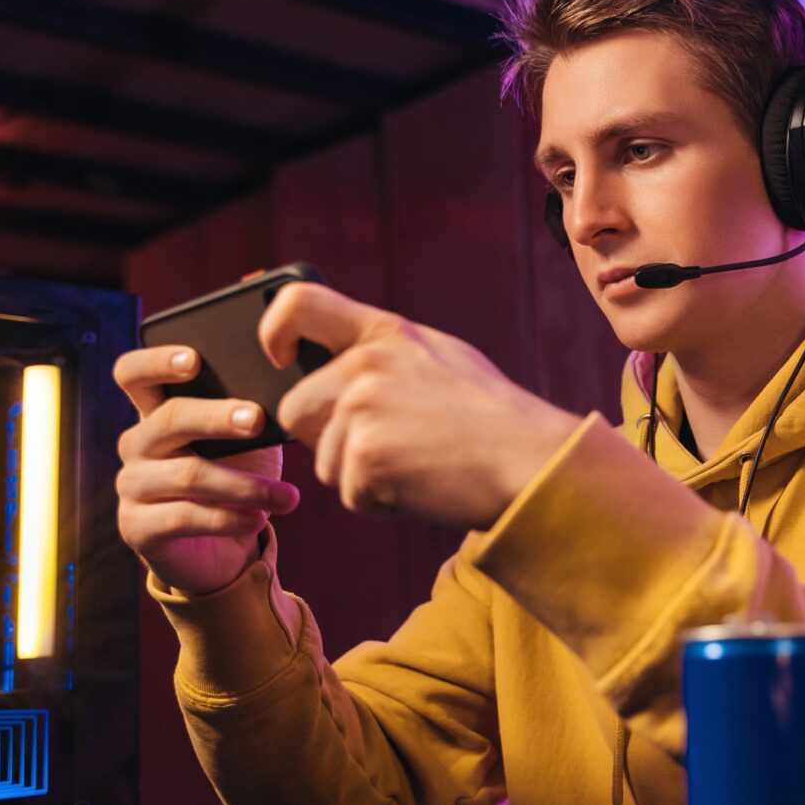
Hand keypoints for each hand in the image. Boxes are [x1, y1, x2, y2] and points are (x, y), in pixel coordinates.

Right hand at [113, 345, 300, 594]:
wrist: (223, 548)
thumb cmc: (236, 478)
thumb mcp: (246, 443)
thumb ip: (250, 415)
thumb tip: (285, 395)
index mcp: (155, 412)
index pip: (133, 374)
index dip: (157, 362)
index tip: (194, 360)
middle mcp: (136, 444)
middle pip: (169, 419)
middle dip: (217, 417)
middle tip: (257, 420)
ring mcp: (131, 486)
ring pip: (188, 474)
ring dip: (245, 485)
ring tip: (286, 496)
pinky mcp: (136, 527)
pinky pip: (184, 517)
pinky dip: (229, 519)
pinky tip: (258, 520)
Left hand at [258, 283, 580, 529]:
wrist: (531, 461)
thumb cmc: (492, 418)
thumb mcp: (439, 359)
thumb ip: (385, 355)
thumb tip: (339, 367)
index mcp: (384, 332)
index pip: (299, 302)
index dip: (273, 330)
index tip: (278, 357)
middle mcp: (364, 365)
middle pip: (296, 409)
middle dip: (327, 438)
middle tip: (389, 448)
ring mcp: (361, 411)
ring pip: (324, 461)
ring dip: (361, 476)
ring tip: (420, 464)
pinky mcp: (364, 459)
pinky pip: (350, 493)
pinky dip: (382, 502)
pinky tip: (424, 485)